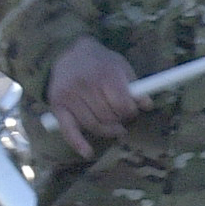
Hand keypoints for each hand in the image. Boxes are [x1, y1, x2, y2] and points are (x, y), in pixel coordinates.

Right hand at [44, 37, 141, 155]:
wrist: (68, 53)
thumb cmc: (99, 62)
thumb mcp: (120, 65)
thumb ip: (134, 84)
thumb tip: (147, 105)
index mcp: (104, 73)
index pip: (123, 105)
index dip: (131, 112)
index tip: (132, 110)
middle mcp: (85, 84)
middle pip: (108, 117)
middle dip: (119, 120)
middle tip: (121, 117)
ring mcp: (69, 96)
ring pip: (93, 125)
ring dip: (107, 130)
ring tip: (114, 128)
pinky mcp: (57, 106)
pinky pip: (68, 130)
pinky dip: (78, 143)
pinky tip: (88, 152)